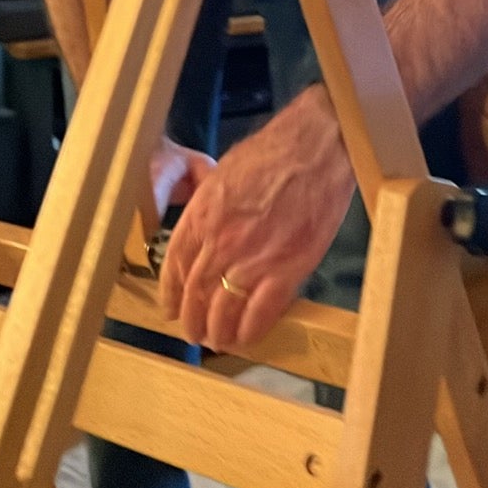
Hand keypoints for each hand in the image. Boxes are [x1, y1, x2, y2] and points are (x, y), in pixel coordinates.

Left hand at [159, 85, 354, 351]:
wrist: (316, 147)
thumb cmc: (275, 152)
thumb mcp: (225, 175)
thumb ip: (210, 208)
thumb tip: (207, 232)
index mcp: (202, 215)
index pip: (176, 266)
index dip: (172, 294)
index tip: (171, 309)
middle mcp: (220, 240)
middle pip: (197, 294)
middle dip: (193, 320)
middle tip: (195, 334)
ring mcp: (252, 257)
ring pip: (224, 309)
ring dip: (219, 331)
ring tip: (220, 341)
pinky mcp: (286, 267)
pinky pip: (261, 311)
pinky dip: (252, 329)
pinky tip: (248, 337)